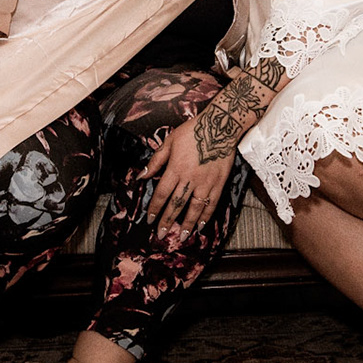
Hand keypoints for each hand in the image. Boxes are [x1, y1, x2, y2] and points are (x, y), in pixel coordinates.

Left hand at [138, 123, 235, 237]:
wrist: (221, 126)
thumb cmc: (193, 131)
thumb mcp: (170, 141)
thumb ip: (155, 161)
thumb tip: (141, 176)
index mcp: (175, 168)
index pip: (162, 193)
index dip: (155, 208)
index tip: (150, 219)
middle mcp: (190, 178)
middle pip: (176, 204)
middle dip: (167, 221)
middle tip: (161, 234)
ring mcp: (206, 182)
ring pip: (195, 208)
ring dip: (187, 223)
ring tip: (182, 236)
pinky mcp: (219, 182)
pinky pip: (212, 203)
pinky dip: (206, 215)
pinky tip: (201, 225)